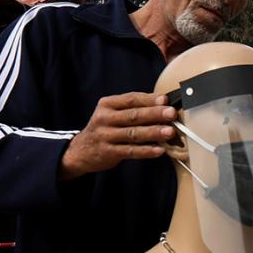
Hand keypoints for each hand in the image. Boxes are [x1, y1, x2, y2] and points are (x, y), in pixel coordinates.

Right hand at [59, 93, 176, 180]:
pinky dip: (146, 151)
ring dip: (153, 132)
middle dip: (154, 114)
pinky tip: (160, 150)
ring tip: (170, 132)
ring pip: (133, 133)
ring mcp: (105, 136)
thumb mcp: (112, 113)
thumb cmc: (106, 128)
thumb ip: (133, 108)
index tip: (165, 99)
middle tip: (172, 113)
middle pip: (133, 115)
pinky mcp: (108, 152)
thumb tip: (163, 103)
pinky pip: (130, 151)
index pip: (130, 99)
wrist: (81, 150)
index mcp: (107, 104)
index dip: (149, 99)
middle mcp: (104, 118)